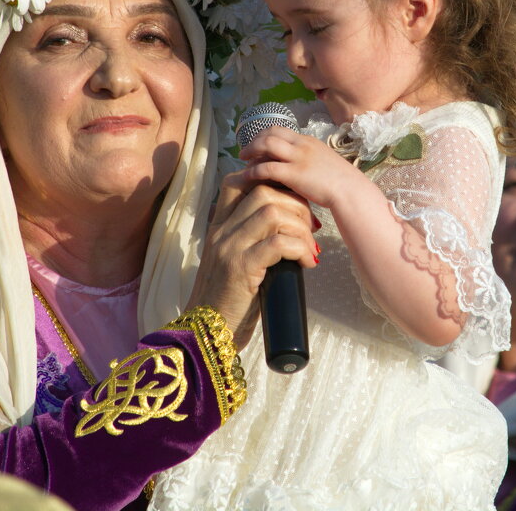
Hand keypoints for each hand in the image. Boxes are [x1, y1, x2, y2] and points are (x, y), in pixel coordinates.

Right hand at [187, 171, 317, 348]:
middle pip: (263, 190)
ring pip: (272, 211)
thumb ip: (252, 239)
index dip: (270, 180)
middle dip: (296, 203)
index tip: (293, 200)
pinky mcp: (240, 269)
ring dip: (300, 226)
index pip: (238, 181)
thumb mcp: (234, 261)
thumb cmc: (228, 301)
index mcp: (219, 226)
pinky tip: (308, 262)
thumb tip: (290, 226)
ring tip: (310, 248)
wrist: (205, 335)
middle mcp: (221, 231)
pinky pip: (278, 243)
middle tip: (310, 227)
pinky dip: (300, 248)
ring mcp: (229, 248)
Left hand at [239, 126, 367, 209]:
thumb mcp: (323, 161)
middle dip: (254, 140)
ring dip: (251, 151)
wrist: (350, 190)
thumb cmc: (340, 181)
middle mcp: (301, 145)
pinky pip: (267, 168)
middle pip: (270, 133)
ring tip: (243, 161)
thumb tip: (297, 162)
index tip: (256, 144)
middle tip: (245, 152)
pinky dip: (254, 170)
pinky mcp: (294, 174)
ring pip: (266, 145)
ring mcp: (298, 158)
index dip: (263, 135)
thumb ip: (309, 157)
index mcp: (308, 141)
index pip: (279, 130)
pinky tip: (247, 176)